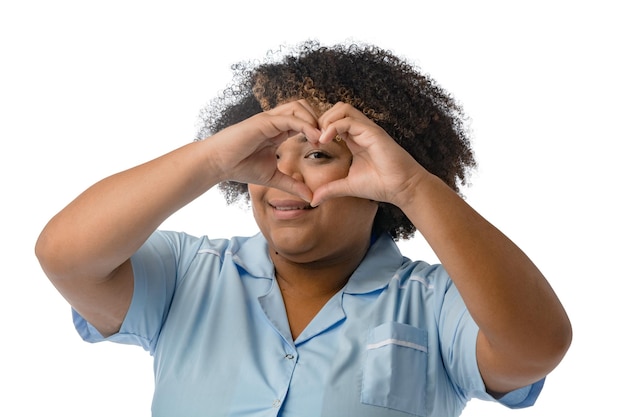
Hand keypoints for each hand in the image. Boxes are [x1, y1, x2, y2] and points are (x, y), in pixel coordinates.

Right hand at [208, 100, 321, 201]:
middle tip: (327, 138)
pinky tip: (313, 138)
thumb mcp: (273, 178)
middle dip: (318, 119)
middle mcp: (275, 120)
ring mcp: (269, 119)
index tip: (327, 145)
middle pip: (304, 106)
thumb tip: (310, 197)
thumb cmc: (240, 167)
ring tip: (321, 139)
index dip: (317, 129)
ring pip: (299, 106)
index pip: (303, 120)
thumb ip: (292, 185)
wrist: (218, 164)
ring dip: (313, 120)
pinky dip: (305, 125)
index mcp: (278, 130)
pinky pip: (290, 118)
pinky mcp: (264, 121)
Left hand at [311, 102, 428, 207]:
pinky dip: (333, 127)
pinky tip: (325, 140)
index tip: (311, 144)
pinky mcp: (372, 132)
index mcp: (355, 139)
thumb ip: (330, 189)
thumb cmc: (380, 185)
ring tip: (319, 139)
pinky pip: (348, 120)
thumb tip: (314, 200)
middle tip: (313, 139)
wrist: (402, 188)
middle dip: (320, 120)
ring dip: (326, 120)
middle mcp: (361, 130)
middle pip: (337, 109)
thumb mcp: (347, 186)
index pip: (334, 121)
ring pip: (342, 108)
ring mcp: (367, 129)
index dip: (319, 128)